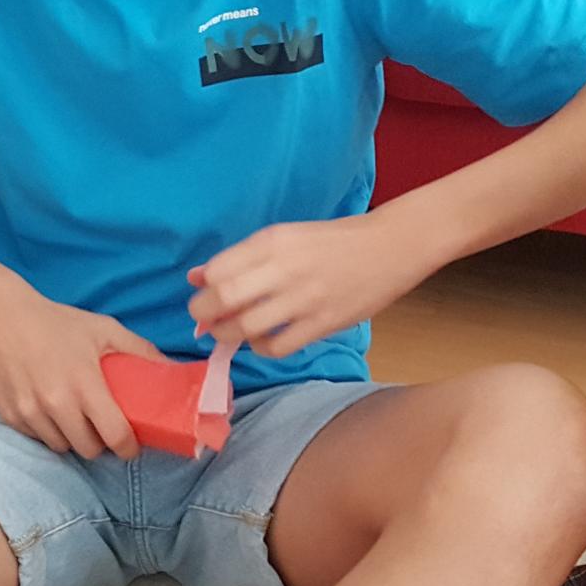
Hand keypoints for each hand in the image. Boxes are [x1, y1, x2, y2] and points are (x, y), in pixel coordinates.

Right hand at [0, 267, 163, 459]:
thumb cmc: (55, 321)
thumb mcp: (103, 329)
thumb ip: (139, 349)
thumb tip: (171, 368)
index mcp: (84, 385)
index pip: (114, 436)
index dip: (127, 447)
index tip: (131, 445)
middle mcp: (56, 404)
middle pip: (87, 449)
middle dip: (99, 443)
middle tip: (101, 428)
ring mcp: (29, 412)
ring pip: (60, 447)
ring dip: (71, 439)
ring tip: (74, 419)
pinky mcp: (8, 414)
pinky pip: (35, 438)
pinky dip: (46, 431)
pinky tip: (48, 411)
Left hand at [187, 209, 433, 357]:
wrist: (389, 247)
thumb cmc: (333, 241)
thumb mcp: (286, 237)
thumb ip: (243, 257)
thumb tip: (196, 277)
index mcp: (274, 240)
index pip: (218, 269)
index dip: (203, 289)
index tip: (204, 297)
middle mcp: (285, 267)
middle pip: (225, 297)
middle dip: (205, 314)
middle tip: (206, 320)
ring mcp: (305, 298)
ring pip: (247, 326)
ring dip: (228, 335)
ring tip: (230, 333)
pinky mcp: (324, 323)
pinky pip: (278, 346)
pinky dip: (262, 348)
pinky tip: (264, 340)